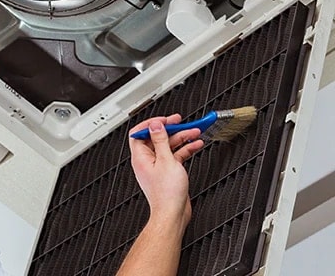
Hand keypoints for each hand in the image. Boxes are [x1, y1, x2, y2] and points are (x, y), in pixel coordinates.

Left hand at [129, 114, 203, 228]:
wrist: (173, 214)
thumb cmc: (166, 194)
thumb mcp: (165, 161)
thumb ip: (160, 140)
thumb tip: (155, 125)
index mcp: (141, 157)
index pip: (140, 132)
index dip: (151, 123)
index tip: (164, 119)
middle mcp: (148, 160)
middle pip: (157, 137)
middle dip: (170, 128)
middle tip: (180, 121)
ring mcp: (158, 165)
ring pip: (169, 145)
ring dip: (182, 137)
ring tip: (194, 131)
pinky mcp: (168, 171)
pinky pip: (176, 155)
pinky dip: (185, 149)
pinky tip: (195, 144)